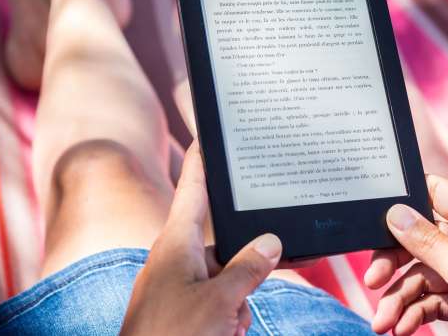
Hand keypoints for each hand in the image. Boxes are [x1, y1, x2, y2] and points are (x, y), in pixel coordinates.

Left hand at [120, 142, 281, 335]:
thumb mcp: (220, 302)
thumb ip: (248, 269)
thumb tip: (270, 242)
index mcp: (176, 243)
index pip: (194, 187)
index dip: (203, 159)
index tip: (209, 131)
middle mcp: (177, 259)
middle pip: (225, 244)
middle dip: (245, 269)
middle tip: (249, 290)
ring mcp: (179, 287)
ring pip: (228, 279)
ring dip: (237, 302)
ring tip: (224, 328)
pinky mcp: (183, 311)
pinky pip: (219, 302)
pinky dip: (228, 318)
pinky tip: (223, 335)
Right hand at [364, 174, 447, 335]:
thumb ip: (427, 241)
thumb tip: (395, 211)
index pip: (436, 191)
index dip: (407, 196)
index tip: (376, 212)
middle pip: (418, 239)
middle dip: (392, 262)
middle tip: (373, 281)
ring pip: (420, 275)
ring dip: (398, 298)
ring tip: (383, 323)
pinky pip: (430, 299)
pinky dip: (414, 313)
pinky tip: (402, 329)